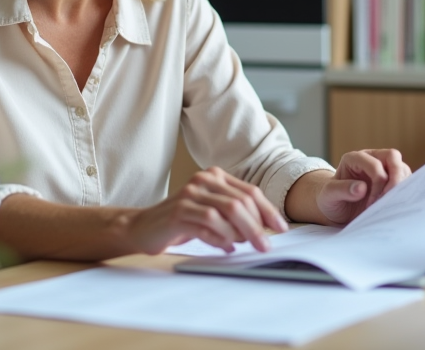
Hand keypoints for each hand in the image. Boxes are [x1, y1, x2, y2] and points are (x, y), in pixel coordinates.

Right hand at [125, 167, 287, 254]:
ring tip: (247, 246)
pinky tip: (227, 247)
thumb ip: (234, 213)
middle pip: (241, 202)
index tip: (281, 228)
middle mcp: (202, 181)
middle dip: (258, 226)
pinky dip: (222, 238)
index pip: (249, 192)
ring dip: (242, 233)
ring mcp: (189, 196)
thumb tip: (265, 227)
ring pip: (227, 212)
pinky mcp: (178, 213)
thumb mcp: (211, 211)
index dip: (268, 211)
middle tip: (265, 245)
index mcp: (214, 176)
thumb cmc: (181, 221)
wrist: (143, 227)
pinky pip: (208, 225)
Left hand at [315, 149, 410, 225]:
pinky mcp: (391, 180)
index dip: (378, 183)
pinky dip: (404, 192)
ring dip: (401, 186)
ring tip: (390, 204)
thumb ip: (341, 190)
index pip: (375, 164)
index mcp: (354, 158)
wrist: (337, 209)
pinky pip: (405, 181)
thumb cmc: (330, 200)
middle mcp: (370, 158)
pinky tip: (395, 204)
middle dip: (396, 178)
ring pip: (402, 168)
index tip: (372, 203)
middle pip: (393, 157)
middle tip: (390, 199)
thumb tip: (362, 188)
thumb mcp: (328, 196)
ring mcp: (383, 168)